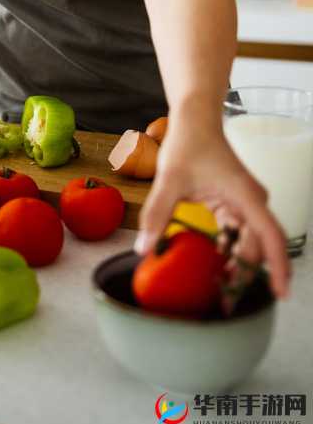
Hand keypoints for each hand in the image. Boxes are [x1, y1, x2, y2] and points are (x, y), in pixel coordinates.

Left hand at [134, 118, 290, 299]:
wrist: (194, 119)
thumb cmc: (188, 142)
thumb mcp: (169, 178)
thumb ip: (156, 214)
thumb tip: (143, 248)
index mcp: (245, 195)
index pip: (271, 236)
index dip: (278, 267)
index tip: (279, 294)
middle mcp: (252, 201)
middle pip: (258, 247)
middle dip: (245, 275)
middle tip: (225, 303)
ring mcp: (245, 204)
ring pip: (247, 243)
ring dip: (236, 265)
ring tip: (218, 290)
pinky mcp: (235, 204)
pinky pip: (236, 234)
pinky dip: (227, 250)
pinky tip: (212, 265)